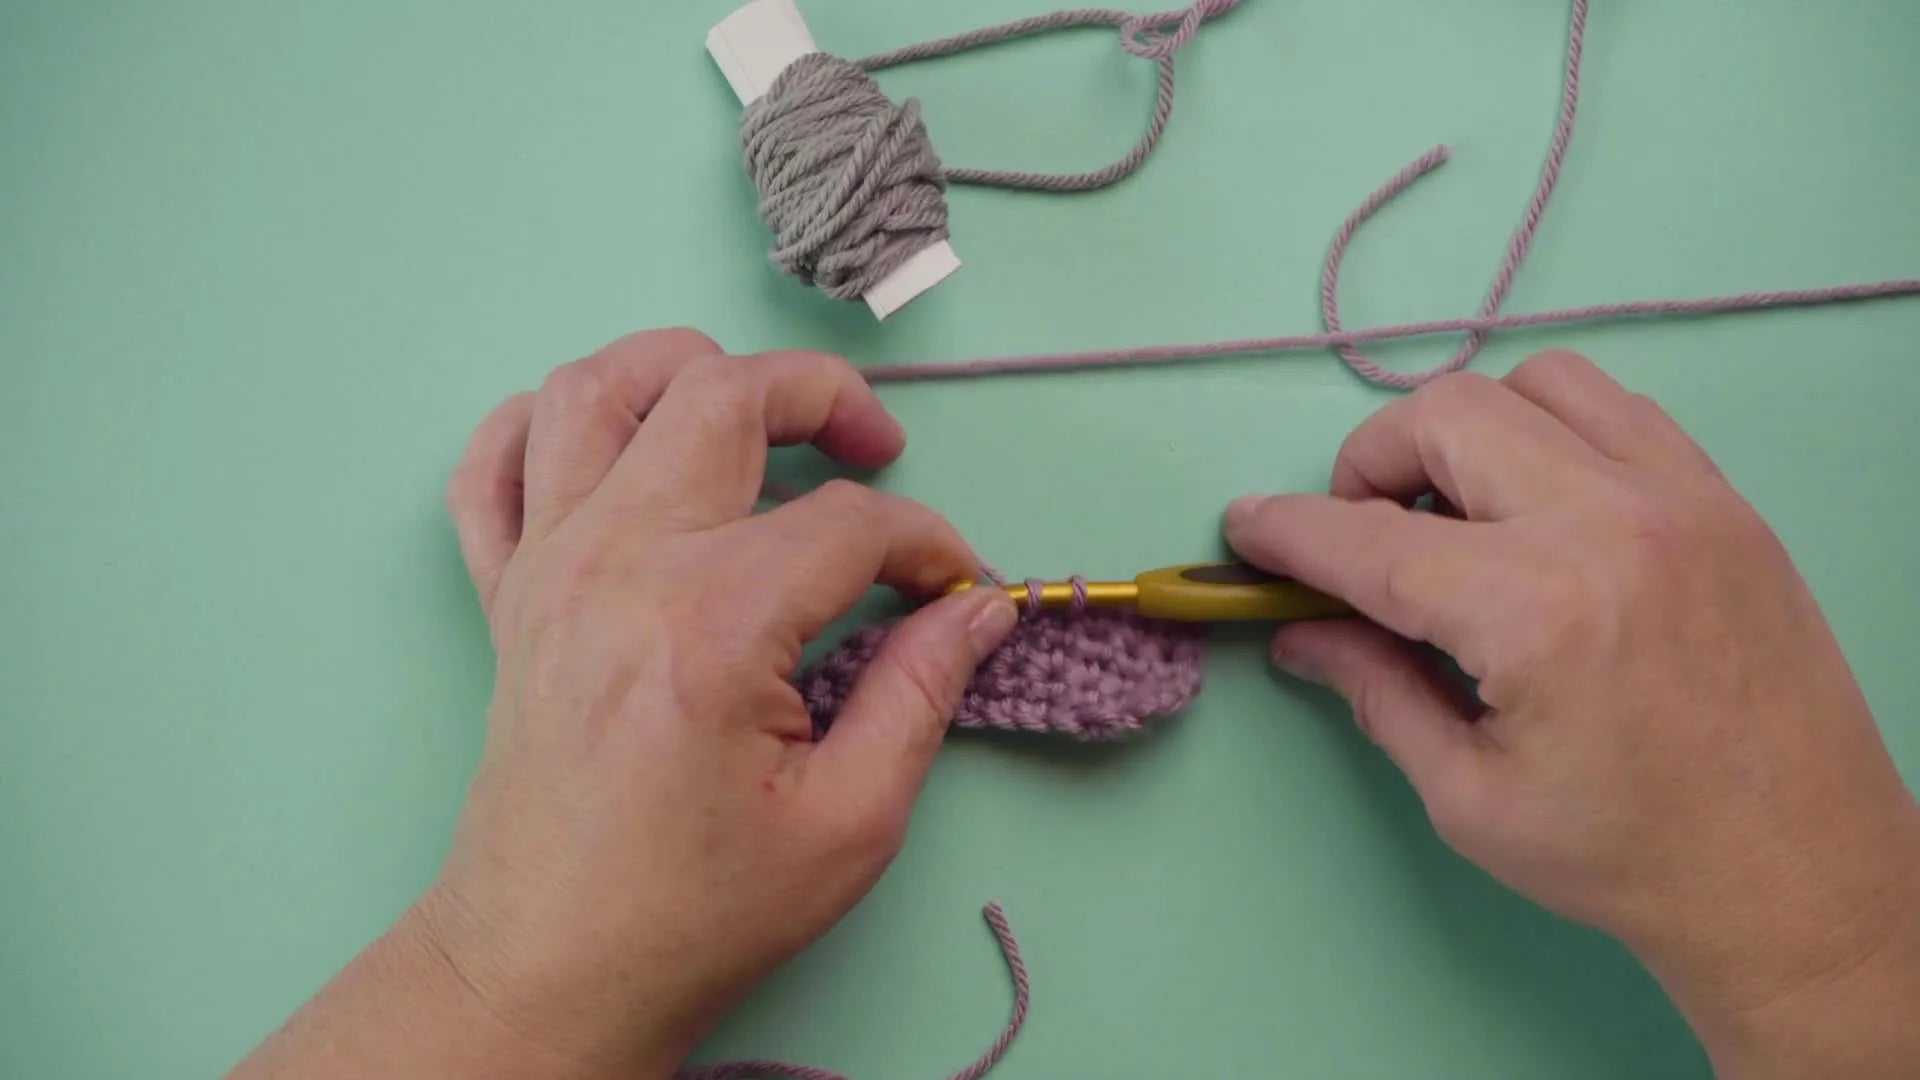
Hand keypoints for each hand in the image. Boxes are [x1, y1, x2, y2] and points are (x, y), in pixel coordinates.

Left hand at [231, 329, 1016, 1078]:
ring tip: (751, 411)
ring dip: (682, 369)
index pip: (848, 522)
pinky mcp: (505, 594)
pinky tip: (612, 445)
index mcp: (711, 623)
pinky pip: (491, 464)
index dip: (926, 544)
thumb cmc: (696, 911)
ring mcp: (546, 568)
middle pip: (722, 394)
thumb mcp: (848, 823)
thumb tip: (979, 608)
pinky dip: (543, 425)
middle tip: (876, 447)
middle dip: (822, 394)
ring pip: (594, 389)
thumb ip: (921, 693)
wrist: (549, 966)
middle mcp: (618, 563)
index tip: (957, 589)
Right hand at [1226, 351, 1919, 1077]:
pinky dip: (1552, 432)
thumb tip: (1298, 631)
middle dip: (1369, 466)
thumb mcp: (1469, 796)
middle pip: (1444, 418)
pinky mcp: (1725, 501)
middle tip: (1361, 538)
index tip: (1245, 530)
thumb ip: (1375, 691)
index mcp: (1534, 611)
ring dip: (1466, 433)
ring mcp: (1681, 499)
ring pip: (1533, 385)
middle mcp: (1608, 525)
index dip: (1288, 532)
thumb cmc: (1627, 857)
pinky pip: (1617, 408)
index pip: (1370, 539)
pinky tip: (1539, 505)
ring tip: (1456, 513)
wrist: (1800, 875)